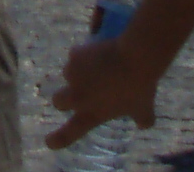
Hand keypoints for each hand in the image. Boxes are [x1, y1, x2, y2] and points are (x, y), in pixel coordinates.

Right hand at [45, 35, 160, 151]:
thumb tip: (143, 123)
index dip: (58, 139)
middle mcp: (77, 97)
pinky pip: (76, 55)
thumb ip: (141, 119)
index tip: (49, 142)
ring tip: (98, 66)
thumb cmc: (140, 87)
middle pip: (58, 100)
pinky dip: (84, 54)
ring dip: (78, 72)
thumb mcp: (144, 109)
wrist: (135, 57)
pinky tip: (98, 51)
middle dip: (65, 97)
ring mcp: (73, 75)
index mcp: (92, 114)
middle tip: (78, 91)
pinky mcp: (75, 55)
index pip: (70, 133)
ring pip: (69, 74)